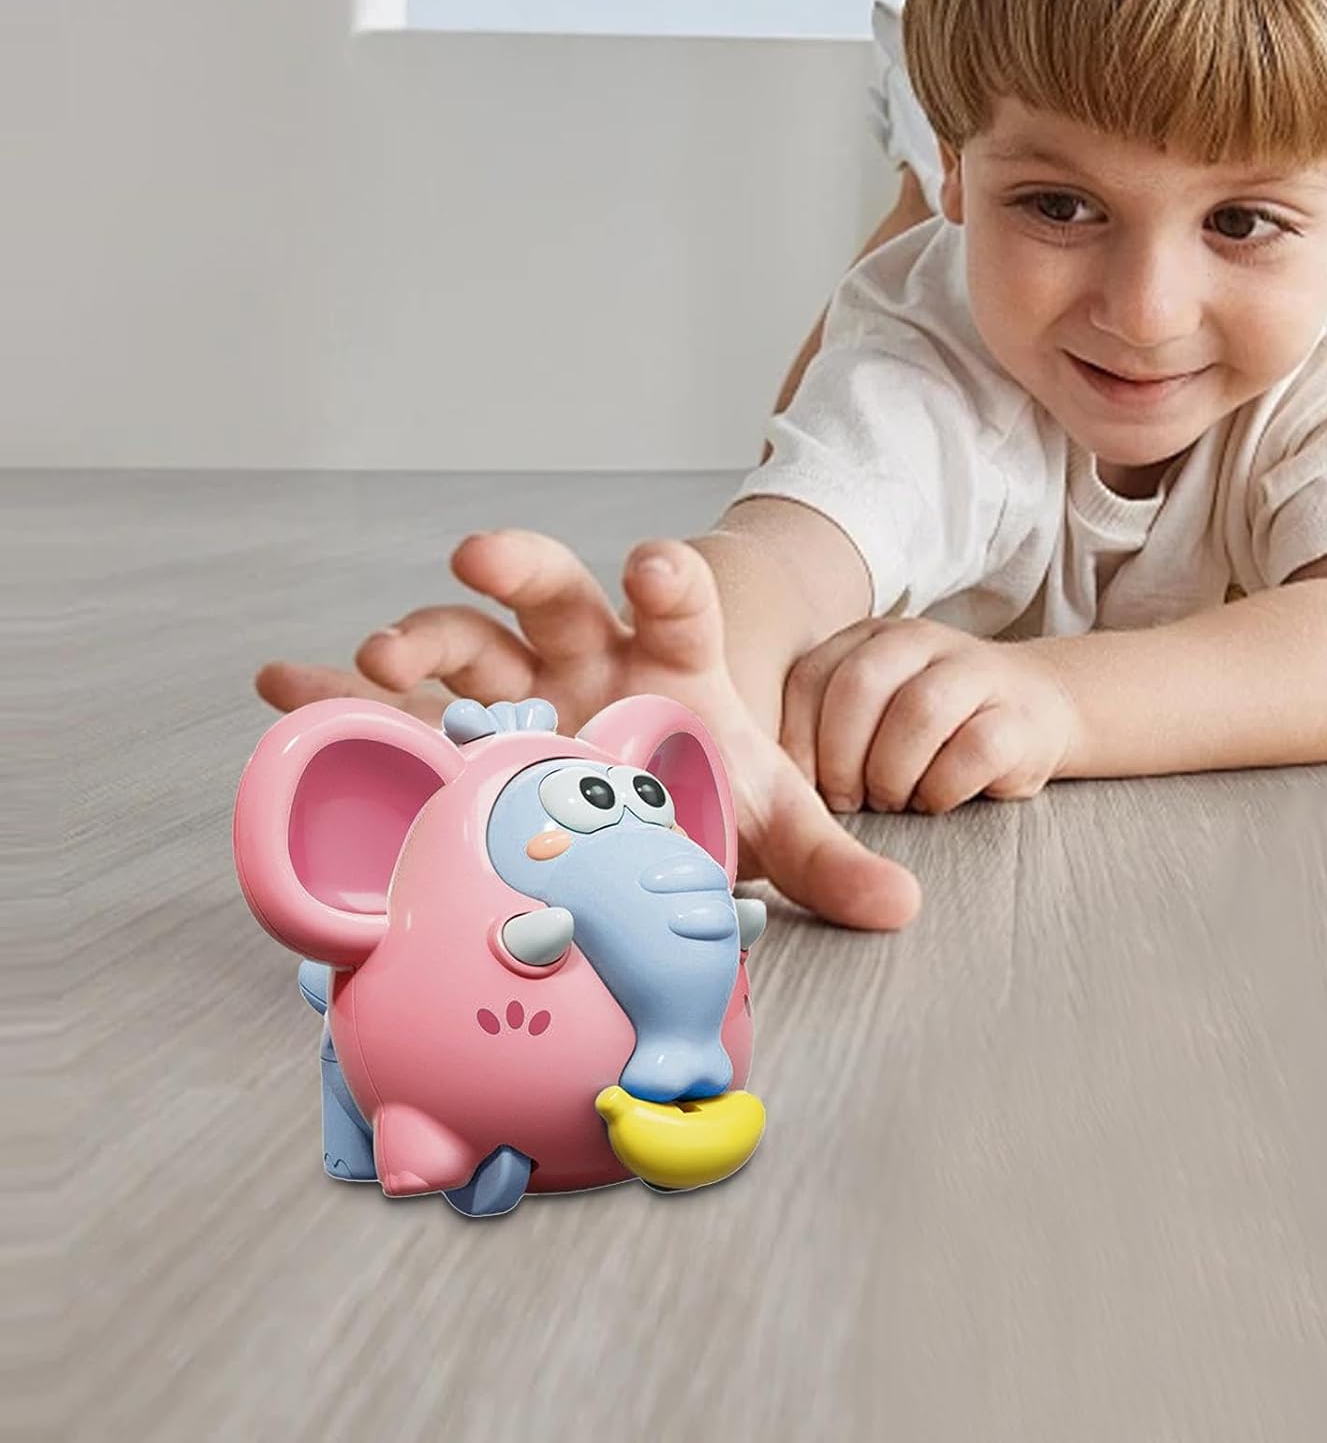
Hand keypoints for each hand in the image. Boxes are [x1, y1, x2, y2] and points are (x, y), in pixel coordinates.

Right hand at [256, 532, 921, 930]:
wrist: (646, 796)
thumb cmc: (702, 788)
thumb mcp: (764, 820)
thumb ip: (822, 860)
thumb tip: (902, 909)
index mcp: (666, 663)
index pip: (674, 606)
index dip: (666, 584)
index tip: (655, 563)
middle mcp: (583, 659)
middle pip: (550, 594)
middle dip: (517, 569)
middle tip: (479, 556)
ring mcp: (513, 689)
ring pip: (461, 640)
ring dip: (415, 638)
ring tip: (373, 658)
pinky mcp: (457, 730)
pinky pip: (392, 707)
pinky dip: (337, 698)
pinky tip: (283, 685)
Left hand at [779, 618, 1077, 813]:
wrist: (1036, 709)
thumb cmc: (932, 728)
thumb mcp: (872, 711)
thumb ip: (824, 727)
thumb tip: (769, 787)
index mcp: (870, 639)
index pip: (811, 676)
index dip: (798, 740)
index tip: (800, 788)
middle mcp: (920, 641)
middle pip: (859, 686)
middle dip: (841, 756)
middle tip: (846, 800)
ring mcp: (974, 672)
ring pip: (918, 712)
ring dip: (891, 773)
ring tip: (891, 800)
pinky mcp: (1018, 717)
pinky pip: (972, 750)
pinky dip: (941, 788)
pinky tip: (933, 800)